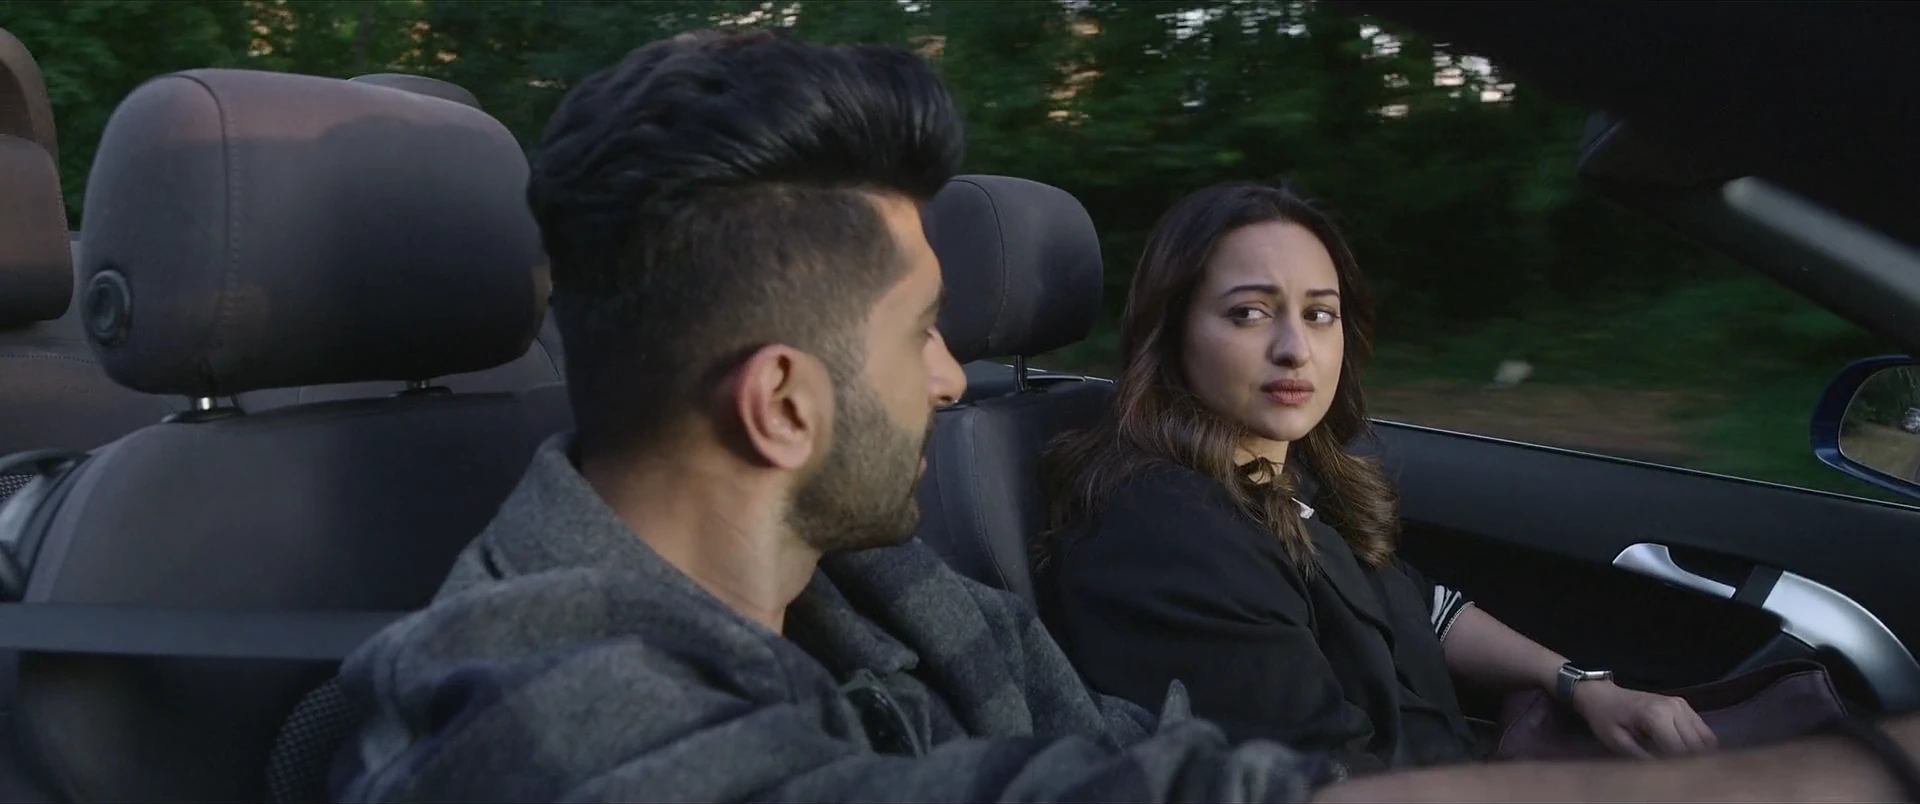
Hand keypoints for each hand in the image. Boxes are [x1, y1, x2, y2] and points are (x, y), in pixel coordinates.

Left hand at [1569, 680, 1717, 758]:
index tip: (1669, 774)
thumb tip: (1663, 771)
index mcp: (1656, 715)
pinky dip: (1699, 743)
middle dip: (1689, 761)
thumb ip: (1641, 757)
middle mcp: (1674, 708)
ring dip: (1697, 753)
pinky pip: (1703, 730)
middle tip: (1675, 770)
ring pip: (1705, 738)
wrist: (1604, 695)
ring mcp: (1682, 705)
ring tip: (1681, 762)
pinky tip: (1685, 751)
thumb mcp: (1617, 741)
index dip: (1677, 766)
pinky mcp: (1684, 705)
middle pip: (1696, 745)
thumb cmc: (1606, 719)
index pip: (1680, 750)